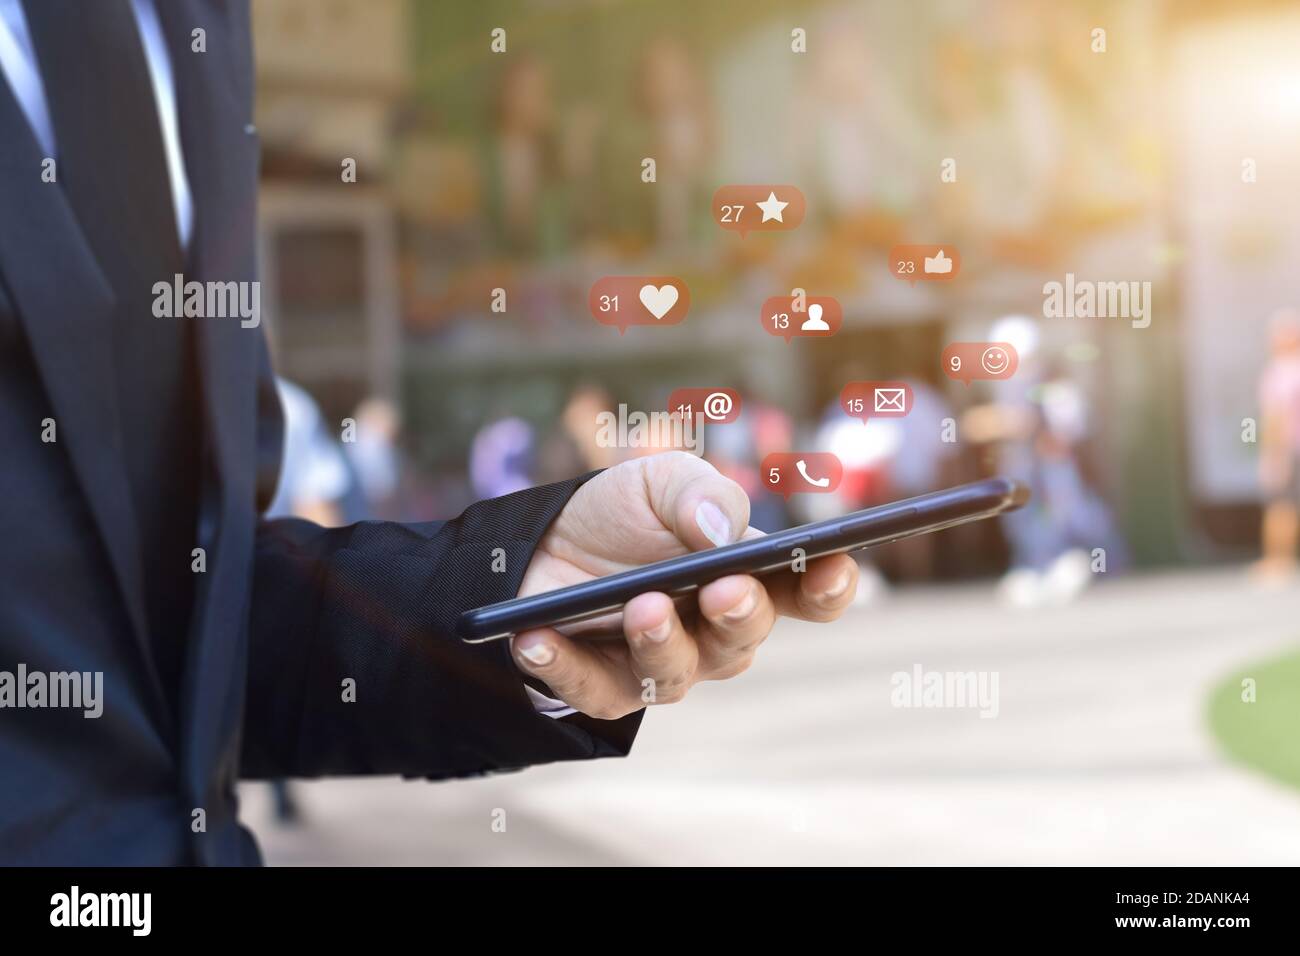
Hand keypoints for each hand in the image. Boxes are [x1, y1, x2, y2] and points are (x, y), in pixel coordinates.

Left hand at [512, 452, 858, 718]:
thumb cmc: (624, 514)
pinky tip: (538, 638)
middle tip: (723, 589)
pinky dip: (563, 665)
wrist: (546, 540)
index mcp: (749, 578)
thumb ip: (699, 494)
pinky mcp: (604, 687)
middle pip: (743, 638)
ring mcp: (662, 664)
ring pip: (674, 673)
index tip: (832, 565)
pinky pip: (589, 689)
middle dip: (738, 614)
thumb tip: (719, 532)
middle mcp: (716, 633)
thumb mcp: (660, 480)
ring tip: (640, 607)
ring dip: (659, 641)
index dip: (827, 585)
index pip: (807, 594)